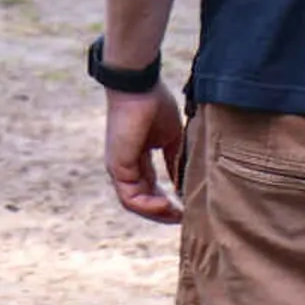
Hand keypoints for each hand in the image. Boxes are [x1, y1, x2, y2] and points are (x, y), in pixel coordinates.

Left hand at [104, 83, 186, 223]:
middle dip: (164, 212)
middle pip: (142, 200)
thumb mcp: (170, 139)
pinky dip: (149, 206)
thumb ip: (174, 162)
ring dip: (157, 213)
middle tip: (184, 217)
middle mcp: (125, 166)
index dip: (167, 200)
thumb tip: (183, 185)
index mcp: (136, 159)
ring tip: (177, 214)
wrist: (140, 87)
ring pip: (135, 203)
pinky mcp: (118, 167)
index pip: (149, 188)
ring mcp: (119, 168)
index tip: (186, 206)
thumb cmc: (155, 105)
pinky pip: (130, 198)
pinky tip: (167, 205)